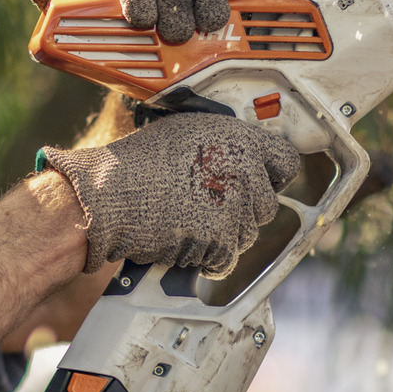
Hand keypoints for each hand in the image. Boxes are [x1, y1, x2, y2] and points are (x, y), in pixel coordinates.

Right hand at [37, 113, 299, 278]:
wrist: (108, 195)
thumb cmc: (133, 164)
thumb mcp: (183, 133)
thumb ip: (220, 145)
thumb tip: (240, 158)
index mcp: (238, 138)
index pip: (285, 161)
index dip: (271, 176)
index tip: (261, 184)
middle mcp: (245, 170)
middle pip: (266, 205)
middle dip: (241, 211)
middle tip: (205, 207)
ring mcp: (236, 207)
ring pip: (246, 235)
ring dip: (222, 236)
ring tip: (185, 220)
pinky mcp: (222, 239)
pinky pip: (225, 258)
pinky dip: (205, 257)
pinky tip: (179, 238)